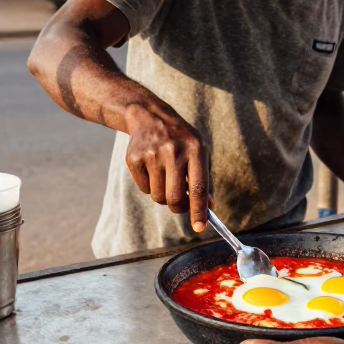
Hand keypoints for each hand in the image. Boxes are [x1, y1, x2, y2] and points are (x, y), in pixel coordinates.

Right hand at [124, 102, 209, 231]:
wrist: (150, 116)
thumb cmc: (181, 139)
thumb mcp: (199, 151)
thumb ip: (205, 179)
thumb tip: (209, 207)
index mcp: (195, 149)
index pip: (197, 187)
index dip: (199, 211)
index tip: (200, 227)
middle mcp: (173, 151)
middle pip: (175, 198)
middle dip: (178, 207)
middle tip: (179, 204)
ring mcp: (151, 154)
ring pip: (158, 196)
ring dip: (163, 195)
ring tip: (165, 177)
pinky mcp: (134, 158)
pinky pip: (144, 188)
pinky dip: (150, 185)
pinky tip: (152, 168)